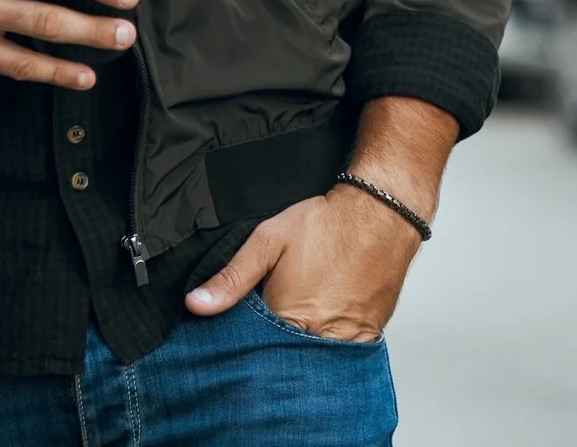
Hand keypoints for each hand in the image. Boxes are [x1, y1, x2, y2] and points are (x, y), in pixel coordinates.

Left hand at [184, 183, 421, 341]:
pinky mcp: (368, 335)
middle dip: (272, 357)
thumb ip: (232, 277)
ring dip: (302, 357)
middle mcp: (319, 334)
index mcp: (288, 316)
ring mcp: (347, 338)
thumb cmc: (327, 224)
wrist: (380, 213)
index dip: (244, 349)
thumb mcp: (268, 241)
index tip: (237, 347)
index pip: (255, 352)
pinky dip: (332, 354)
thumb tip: (196, 304)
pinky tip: (323, 335)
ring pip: (316, 363)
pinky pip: (345, 358)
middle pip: (287, 362)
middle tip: (267, 343)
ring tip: (296, 336)